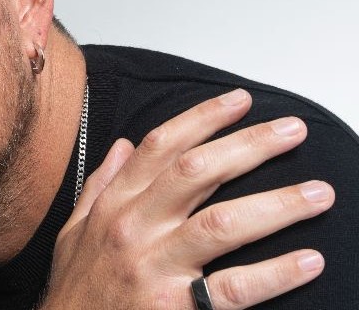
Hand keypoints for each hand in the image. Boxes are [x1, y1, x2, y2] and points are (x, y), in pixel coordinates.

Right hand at [42, 89, 334, 309]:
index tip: (240, 102)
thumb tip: (125, 146)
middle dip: (249, 146)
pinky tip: (308, 261)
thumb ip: (100, 184)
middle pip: (197, 172)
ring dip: (276, 205)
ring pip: (222, 223)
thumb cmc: (76, 289)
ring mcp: (154, 267)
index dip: (203, 118)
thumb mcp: (74, 229)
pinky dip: (274, 274)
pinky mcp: (173, 307)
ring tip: (318, 194)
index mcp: (114, 206)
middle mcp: (134, 229)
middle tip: (292, 131)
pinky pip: (231, 288)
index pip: (161, 147)